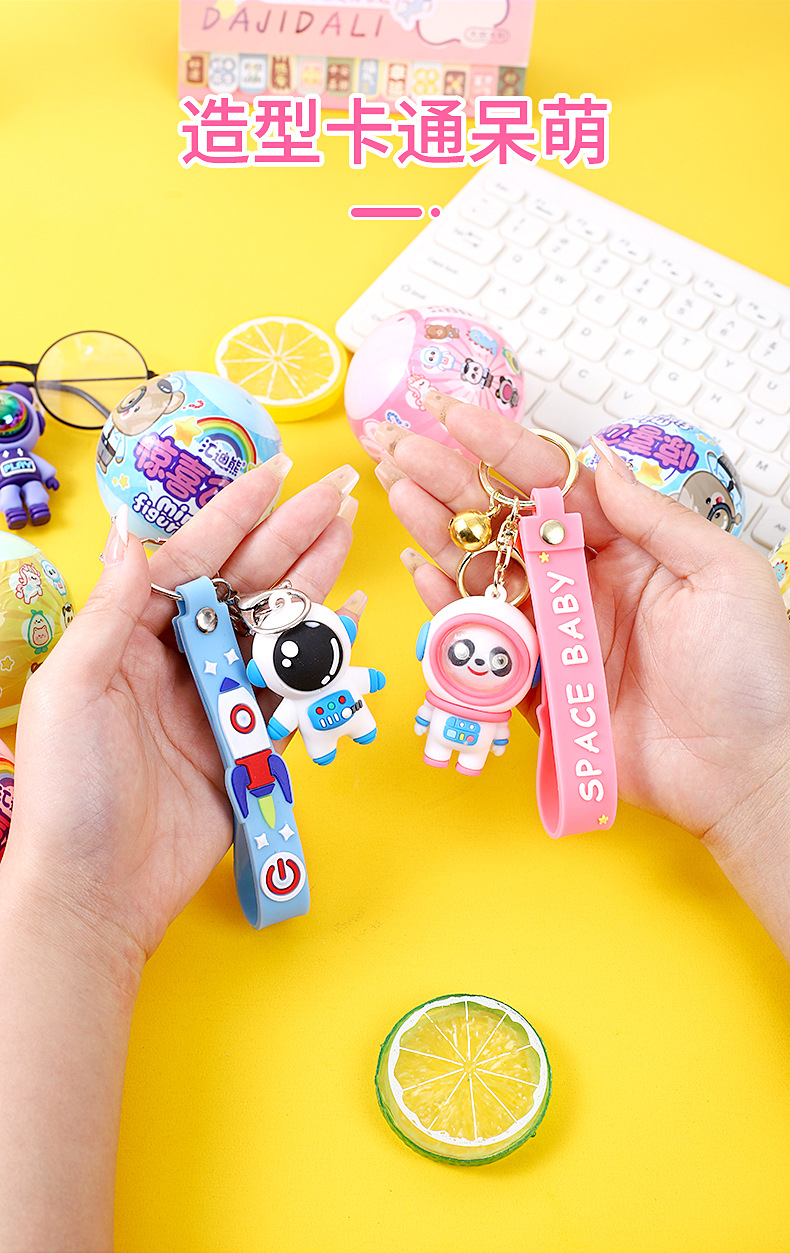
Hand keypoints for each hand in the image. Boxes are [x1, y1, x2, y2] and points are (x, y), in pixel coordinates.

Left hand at [3, 458, 359, 973]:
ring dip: (313, 581)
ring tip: (351, 535)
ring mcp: (213, 702)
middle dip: (292, 535)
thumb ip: (111, 609)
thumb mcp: (73, 687)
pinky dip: (319, 655)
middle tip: (341, 494)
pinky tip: (346, 620)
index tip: (278, 472)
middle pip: (243, 584)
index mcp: (127, 638)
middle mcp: (174, 661)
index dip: (236, 513)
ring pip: (273, 629)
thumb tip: (127, 532)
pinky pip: (290, 690)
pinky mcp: (244, 746)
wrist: (96, 892)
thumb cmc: (70, 791)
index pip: (191, 558)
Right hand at [376, 398, 789, 861]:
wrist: (742, 772)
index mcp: (625, 548)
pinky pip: (482, 641)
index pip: (551, 485)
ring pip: (482, 573)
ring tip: (397, 492)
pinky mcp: (536, 687)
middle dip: (448, 479)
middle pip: (502, 521)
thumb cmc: (751, 675)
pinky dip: (447, 607)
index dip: (500, 446)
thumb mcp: (720, 573)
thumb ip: (654, 517)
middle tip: (398, 446)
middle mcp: (582, 584)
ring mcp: (555, 634)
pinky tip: (420, 569)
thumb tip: (599, 464)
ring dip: (436, 531)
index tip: (455, 415)